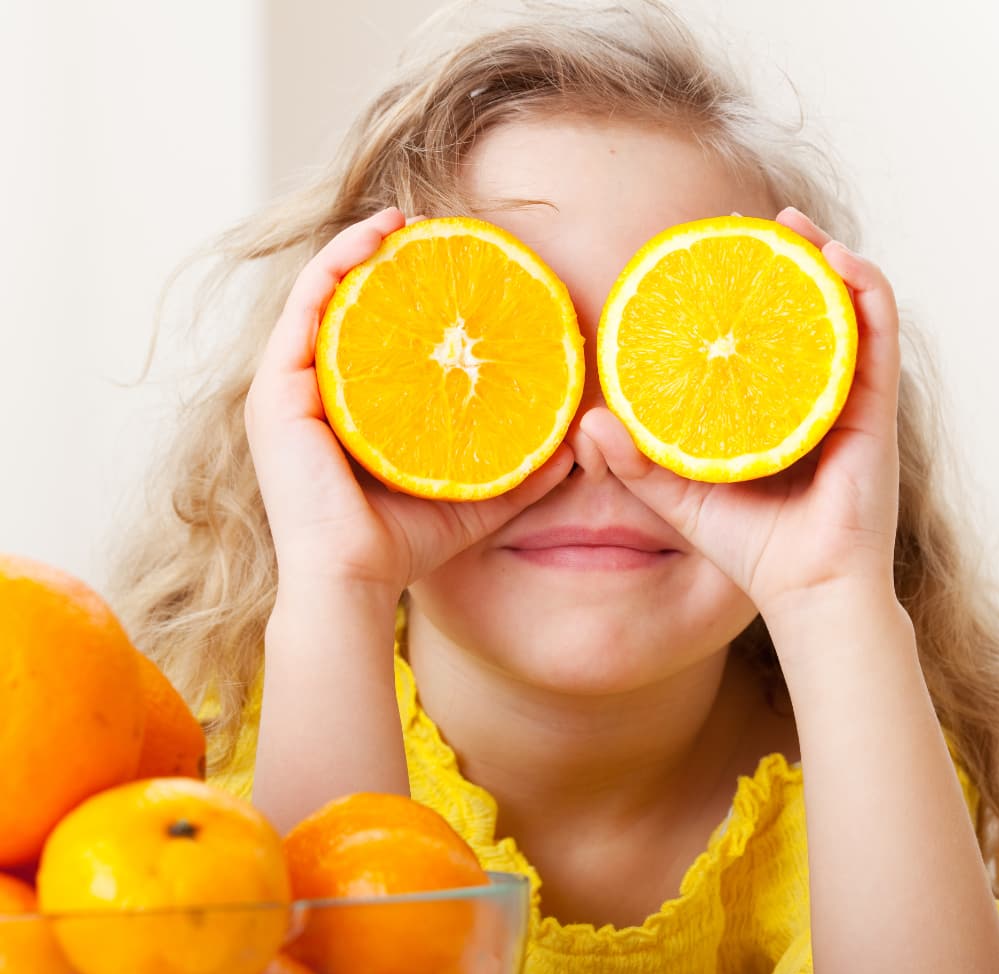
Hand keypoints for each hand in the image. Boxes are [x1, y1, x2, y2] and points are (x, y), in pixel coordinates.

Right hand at [244, 208, 572, 601]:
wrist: (353, 581)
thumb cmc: (402, 544)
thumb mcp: (473, 497)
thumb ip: (519, 474)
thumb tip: (575, 450)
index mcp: (348, 411)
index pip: (371, 335)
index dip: (403, 293)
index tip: (449, 265)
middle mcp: (313, 391)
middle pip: (344, 307)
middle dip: (380, 261)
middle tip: (429, 231)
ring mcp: (289, 389)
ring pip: (320, 296)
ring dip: (356, 248)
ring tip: (402, 221)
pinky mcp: (276, 391)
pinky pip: (304, 310)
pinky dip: (335, 267)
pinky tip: (373, 239)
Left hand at [580, 207, 901, 620]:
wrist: (805, 590)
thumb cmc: (747, 547)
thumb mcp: (677, 497)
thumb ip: (634, 463)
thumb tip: (588, 422)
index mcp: (768, 411)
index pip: (756, 339)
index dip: (737, 296)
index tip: (706, 259)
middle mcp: (810, 396)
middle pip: (800, 312)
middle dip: (781, 263)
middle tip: (749, 230)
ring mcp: (845, 400)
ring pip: (844, 310)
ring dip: (824, 260)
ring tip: (792, 228)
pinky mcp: (875, 411)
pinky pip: (878, 338)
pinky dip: (866, 293)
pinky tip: (838, 263)